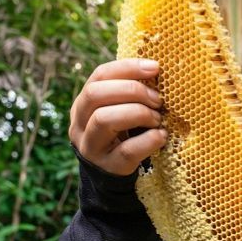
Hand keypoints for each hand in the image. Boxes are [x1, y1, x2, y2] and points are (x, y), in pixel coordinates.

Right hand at [69, 58, 165, 175]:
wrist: (111, 173)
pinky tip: (161, 136)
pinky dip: (148, 140)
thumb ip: (129, 93)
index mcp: (83, 103)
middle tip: (158, 99)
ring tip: (157, 118)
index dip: (127, 68)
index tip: (155, 67)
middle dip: (132, 90)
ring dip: (138, 113)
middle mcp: (80, 123)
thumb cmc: (121, 133)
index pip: (99, 76)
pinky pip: (127, 150)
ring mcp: (90, 147)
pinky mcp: (108, 167)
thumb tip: (157, 70)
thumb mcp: (119, 110)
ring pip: (104, 119)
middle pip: (96, 94)